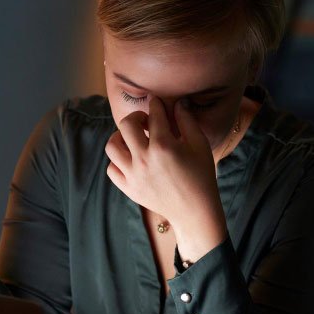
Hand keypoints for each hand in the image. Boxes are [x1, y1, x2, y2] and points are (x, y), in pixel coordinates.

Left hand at [105, 97, 226, 259]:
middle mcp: (144, 159)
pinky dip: (118, 161)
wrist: (194, 210)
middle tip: (145, 122)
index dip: (156, 105)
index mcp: (163, 146)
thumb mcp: (199, 145)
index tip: (156, 103)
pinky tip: (131, 159)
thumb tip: (178, 103)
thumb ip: (187, 121)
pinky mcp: (128, 188)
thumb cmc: (201, 176)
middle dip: (135, 117)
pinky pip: (111, 169)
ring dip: (120, 137)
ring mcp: (133, 175)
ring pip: (112, 146)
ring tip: (132, 140)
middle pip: (126, 125)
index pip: (153, 115)